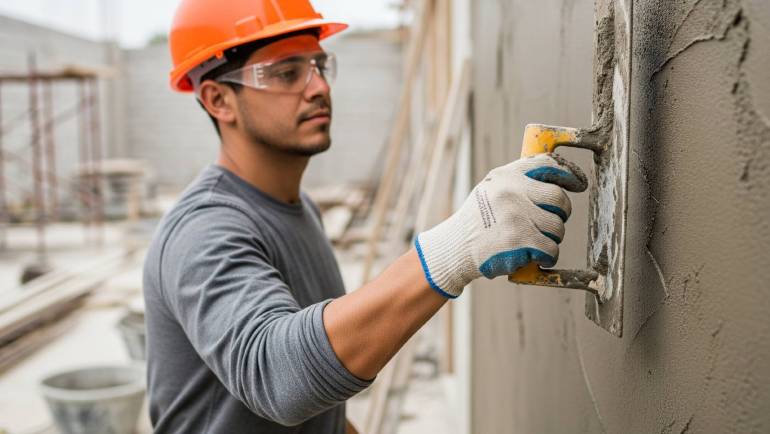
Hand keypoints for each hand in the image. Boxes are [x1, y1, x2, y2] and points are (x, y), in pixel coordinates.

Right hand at [414, 153, 587, 297]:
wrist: (455, 249)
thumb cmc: (477, 222)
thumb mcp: (491, 191)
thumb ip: (518, 183)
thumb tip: (557, 179)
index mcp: (506, 176)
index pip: (547, 164)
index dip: (568, 174)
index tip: (579, 184)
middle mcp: (511, 192)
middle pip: (559, 198)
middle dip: (562, 213)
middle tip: (552, 222)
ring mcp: (516, 216)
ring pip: (558, 227)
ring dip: (552, 238)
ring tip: (534, 242)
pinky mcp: (521, 241)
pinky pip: (552, 249)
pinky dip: (548, 257)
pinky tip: (538, 258)